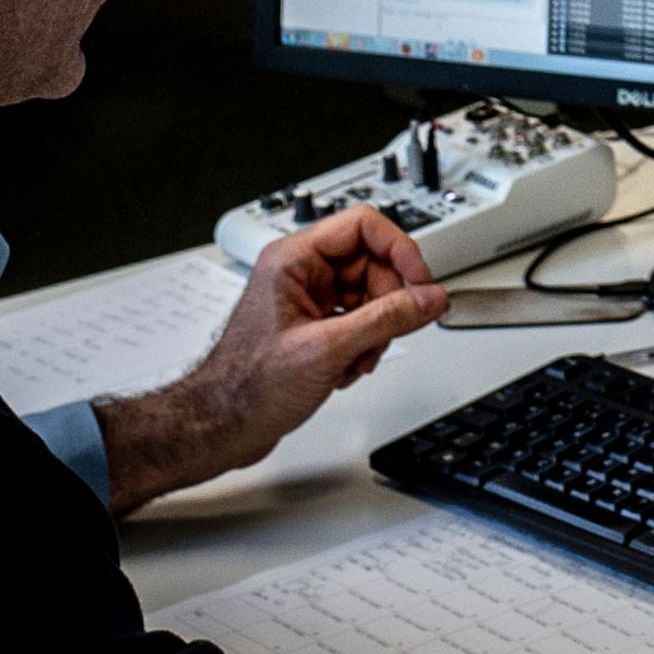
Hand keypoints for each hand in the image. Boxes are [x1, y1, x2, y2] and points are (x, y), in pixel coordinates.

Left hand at [93, 207, 445, 512]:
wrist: (223, 427)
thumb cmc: (249, 387)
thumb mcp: (328, 349)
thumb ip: (387, 319)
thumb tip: (430, 298)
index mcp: (293, 259)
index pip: (364, 226)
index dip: (400, 250)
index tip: (420, 282)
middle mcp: (301, 272)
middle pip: (373, 262)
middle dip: (387, 303)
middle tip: (387, 332)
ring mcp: (308, 299)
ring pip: (371, 294)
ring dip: (377, 331)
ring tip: (358, 359)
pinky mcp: (315, 325)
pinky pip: (360, 319)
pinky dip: (365, 344)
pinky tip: (348, 368)